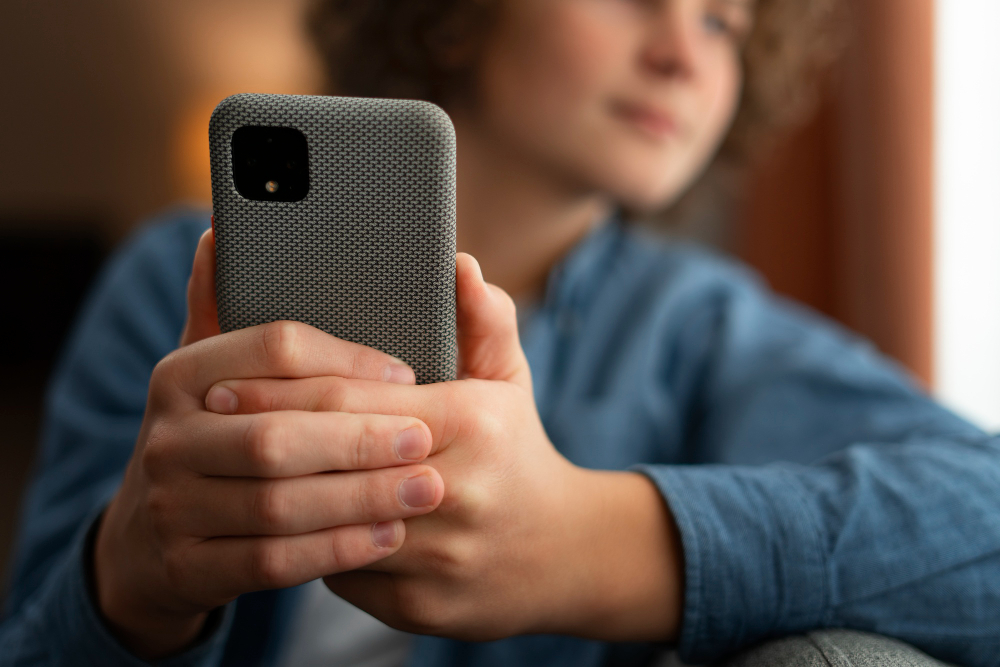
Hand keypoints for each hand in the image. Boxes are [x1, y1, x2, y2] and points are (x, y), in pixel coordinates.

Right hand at [93, 230, 444, 658]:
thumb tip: (219, 234)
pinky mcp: (187, 567)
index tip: (408, 374)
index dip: (346, 360)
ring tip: (424, 489)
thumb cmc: (209, 439)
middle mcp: (167, 437)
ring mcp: (171, 507)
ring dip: (360, 497)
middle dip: (360, 439)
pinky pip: (272, 562)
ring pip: (280, 502)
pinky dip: (336, 549)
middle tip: (426, 441)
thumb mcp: (209, 375)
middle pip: (277, 435)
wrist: (145, 545)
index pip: (273, 349)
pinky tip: (387, 536)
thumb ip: (225, 309)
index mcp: (181, 373)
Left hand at [211, 254, 684, 641]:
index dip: (283, 392)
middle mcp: (455, 490)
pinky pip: (342, 574)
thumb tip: (455, 264)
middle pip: (331, 462)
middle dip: (263, 440)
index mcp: (470, 423)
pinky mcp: (422, 607)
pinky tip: (283, 526)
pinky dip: (309, 547)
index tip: (227, 384)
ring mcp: (439, 556)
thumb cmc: (517, 452)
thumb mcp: (509, 380)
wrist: (562, 554)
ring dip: (277, 500)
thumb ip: (483, 318)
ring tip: (231, 472)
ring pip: (329, 527)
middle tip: (210, 421)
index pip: (354, 401)